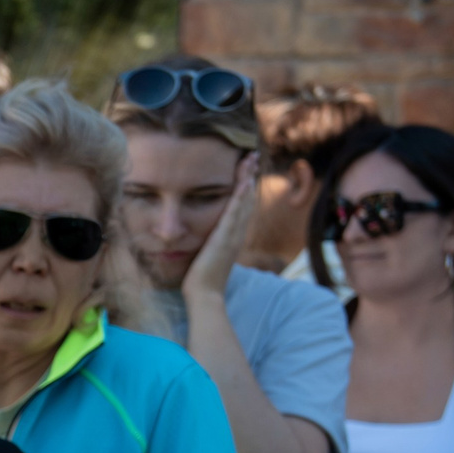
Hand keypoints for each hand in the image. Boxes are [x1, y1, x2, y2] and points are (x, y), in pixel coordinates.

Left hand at [184, 151, 261, 304]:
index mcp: (232, 237)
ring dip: (247, 179)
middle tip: (252, 156)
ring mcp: (233, 236)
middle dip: (249, 176)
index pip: (240, 207)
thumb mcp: (206, 256)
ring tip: (249, 159)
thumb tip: (202, 239)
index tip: (245, 169)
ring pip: (243, 202)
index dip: (244, 187)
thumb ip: (208, 245)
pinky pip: (234, 213)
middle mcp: (237, 234)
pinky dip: (240, 197)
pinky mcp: (225, 239)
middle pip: (246, 199)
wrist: (204, 296)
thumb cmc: (201, 280)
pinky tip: (244, 181)